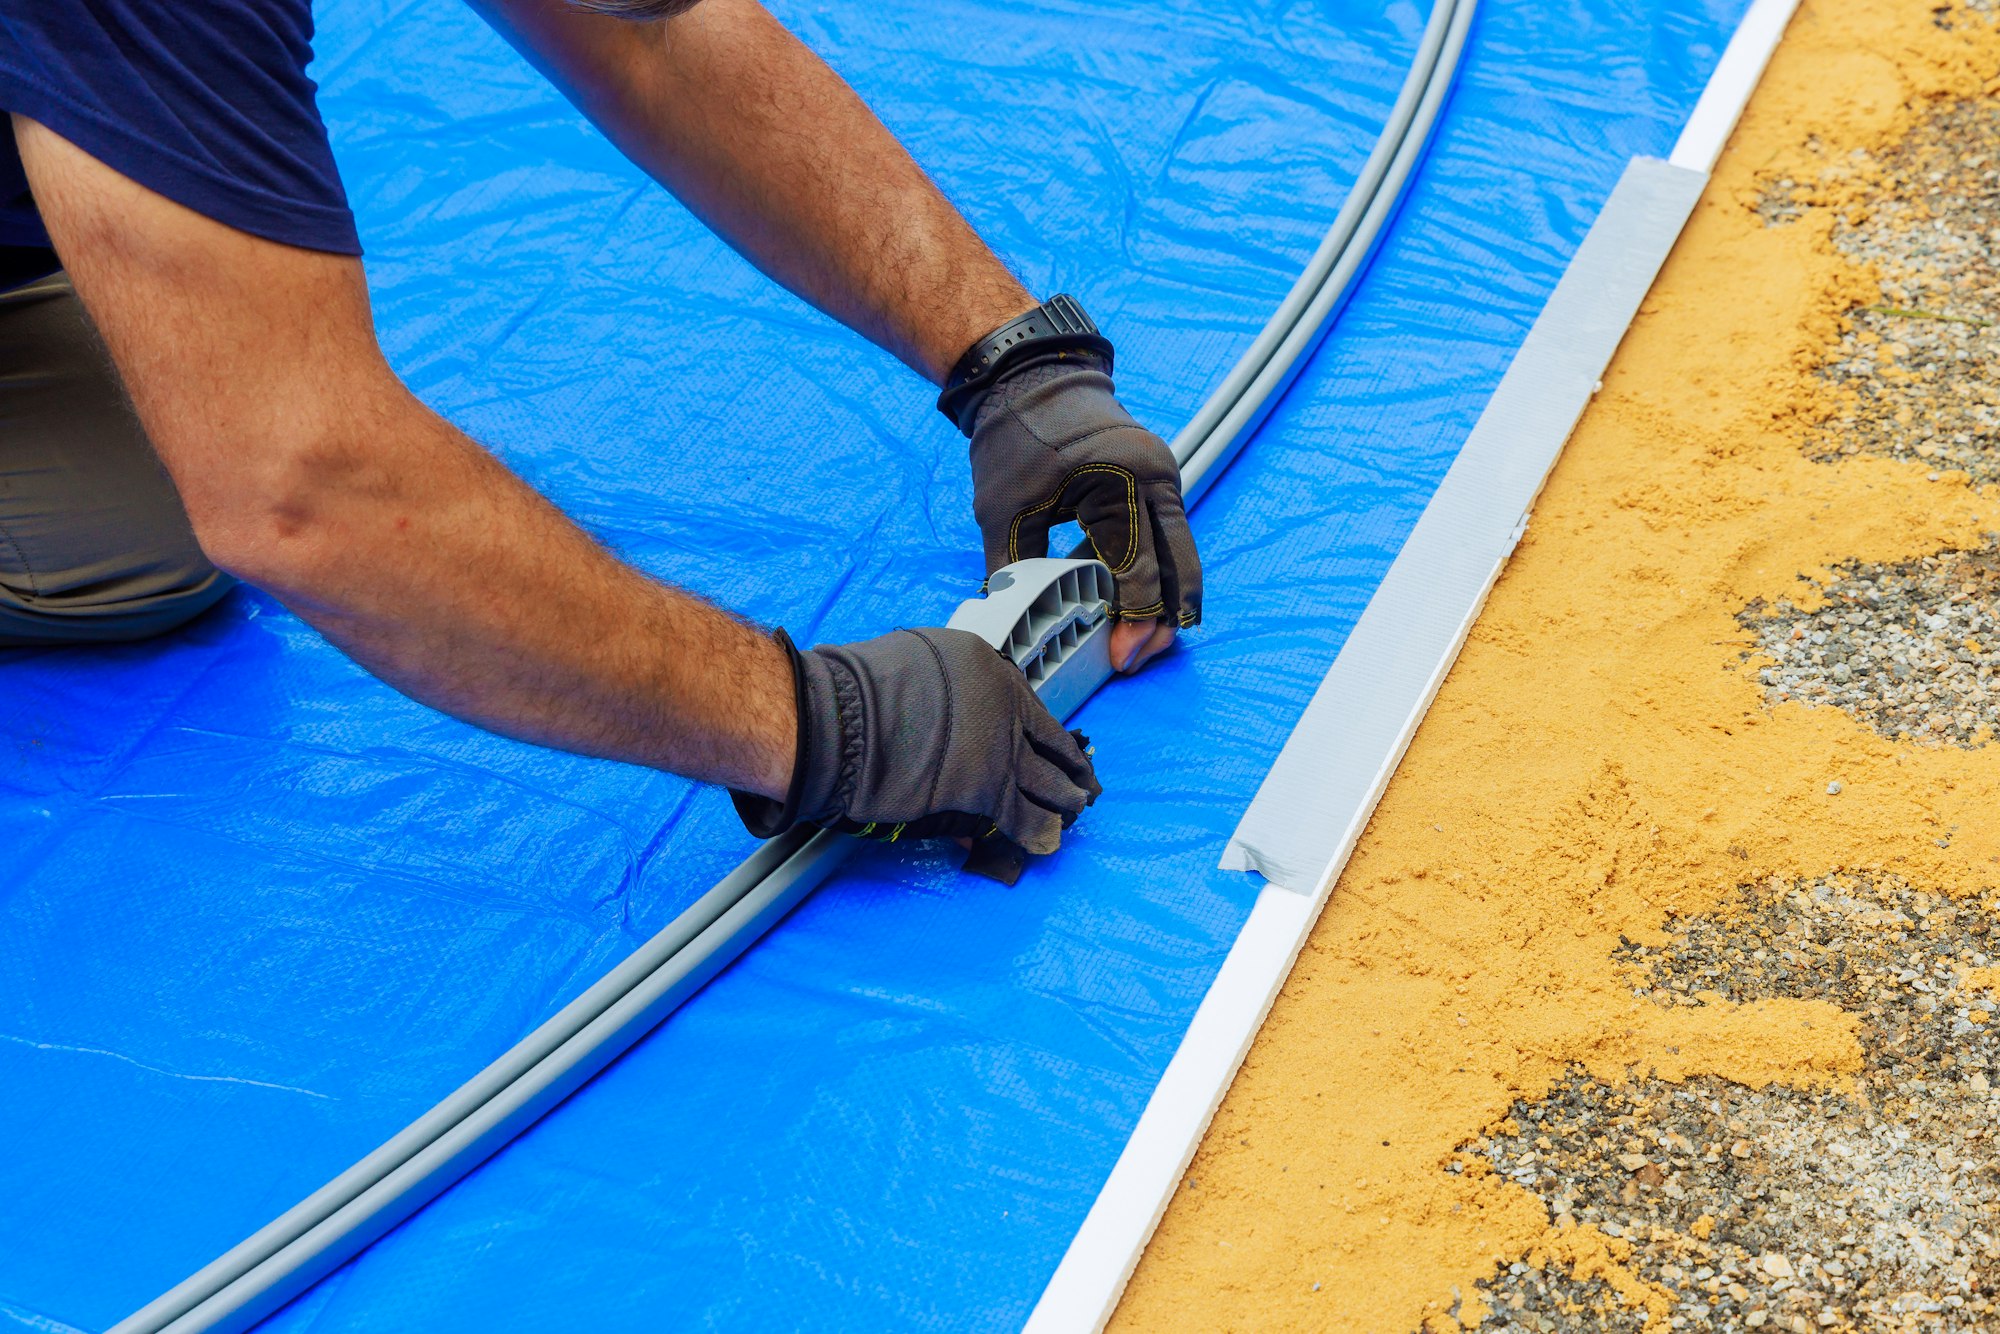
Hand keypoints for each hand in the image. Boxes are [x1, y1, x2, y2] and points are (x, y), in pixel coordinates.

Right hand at [731, 627, 1101, 854]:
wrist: (839, 721)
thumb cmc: (854, 690)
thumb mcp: (911, 668)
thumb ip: (942, 696)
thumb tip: (949, 734)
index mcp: (986, 666)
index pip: (1029, 706)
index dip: (1044, 733)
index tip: (1055, 746)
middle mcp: (1004, 704)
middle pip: (1050, 741)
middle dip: (1070, 767)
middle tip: (1082, 783)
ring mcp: (1002, 747)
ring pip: (1049, 780)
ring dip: (1065, 800)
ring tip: (1074, 812)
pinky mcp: (990, 789)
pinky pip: (1026, 817)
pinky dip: (1039, 832)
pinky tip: (1048, 843)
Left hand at [965, 351, 1201, 672]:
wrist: (1030, 376)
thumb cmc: (1016, 436)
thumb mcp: (1001, 508)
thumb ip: (1011, 569)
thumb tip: (1012, 625)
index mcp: (1124, 482)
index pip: (1139, 570)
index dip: (1132, 620)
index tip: (1120, 657)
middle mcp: (1157, 480)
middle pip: (1179, 569)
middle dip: (1164, 620)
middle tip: (1139, 658)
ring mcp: (1163, 479)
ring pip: (1179, 556)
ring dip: (1164, 600)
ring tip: (1141, 641)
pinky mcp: (1155, 483)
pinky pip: (1166, 538)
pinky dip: (1155, 573)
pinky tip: (1135, 605)